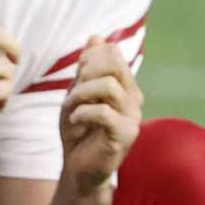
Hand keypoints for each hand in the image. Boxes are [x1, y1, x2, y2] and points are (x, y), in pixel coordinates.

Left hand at [60, 36, 142, 191]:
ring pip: (108, 85)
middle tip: (72, 94)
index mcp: (125, 86)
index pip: (113, 52)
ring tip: (70, 108)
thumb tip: (96, 36)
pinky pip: (104, 112)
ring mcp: (133, 117)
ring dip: (80, 94)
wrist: (78, 168)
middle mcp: (134, 98)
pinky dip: (83, 113)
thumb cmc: (78, 131)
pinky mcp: (126, 135)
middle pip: (113, 63)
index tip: (76, 77)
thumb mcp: (78, 93)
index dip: (89, 58)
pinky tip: (74, 121)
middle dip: (85, 73)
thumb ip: (87, 67)